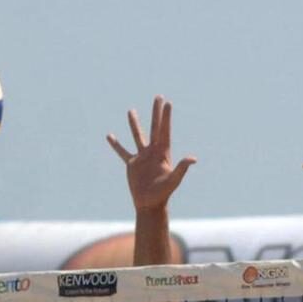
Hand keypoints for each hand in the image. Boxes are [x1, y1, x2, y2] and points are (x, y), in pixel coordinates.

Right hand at [107, 96, 196, 212]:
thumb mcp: (174, 180)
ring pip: (138, 136)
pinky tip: (109, 136)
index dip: (166, 117)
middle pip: (155, 127)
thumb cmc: (163, 194)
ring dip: (134, 124)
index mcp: (163, 153)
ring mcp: (142, 157)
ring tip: (131, 110)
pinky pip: (122, 151)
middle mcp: (153, 152)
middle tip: (158, 97)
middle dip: (156, 112)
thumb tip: (193, 159)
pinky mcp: (132, 164)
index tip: (167, 103)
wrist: (149, 204)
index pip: (165, 130)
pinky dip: (116, 144)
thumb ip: (182, 168)